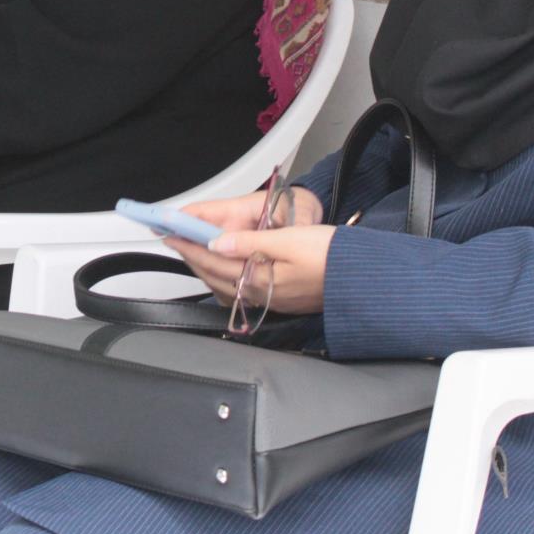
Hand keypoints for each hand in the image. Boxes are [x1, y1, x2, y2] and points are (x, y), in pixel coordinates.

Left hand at [164, 186, 330, 315]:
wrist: (362, 277)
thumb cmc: (331, 256)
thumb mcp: (289, 240)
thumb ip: (250, 243)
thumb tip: (217, 243)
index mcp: (260, 278)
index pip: (214, 260)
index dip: (190, 246)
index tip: (171, 235)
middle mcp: (261, 294)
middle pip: (215, 275)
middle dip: (193, 257)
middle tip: (175, 241)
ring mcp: (271, 299)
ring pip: (226, 284)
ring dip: (207, 267)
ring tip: (194, 252)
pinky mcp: (281, 299)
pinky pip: (242, 290)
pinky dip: (225, 277)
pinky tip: (225, 270)